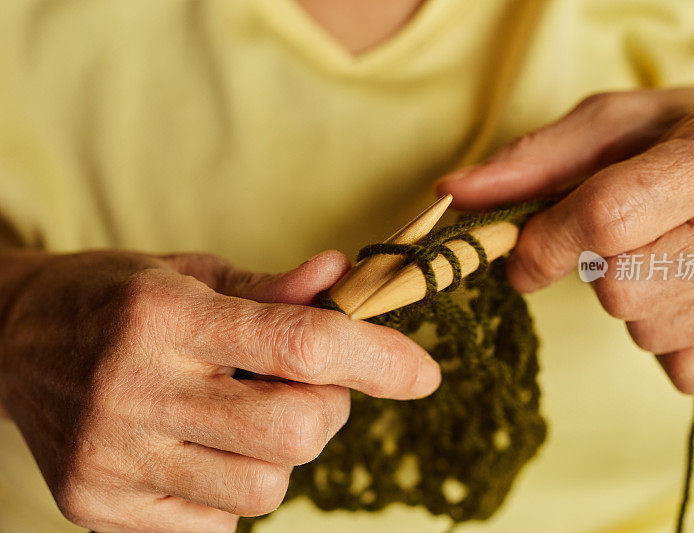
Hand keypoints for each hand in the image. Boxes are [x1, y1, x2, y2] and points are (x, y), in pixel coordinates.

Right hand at [0, 250, 439, 531]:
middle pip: (295, 430)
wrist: (13, 341)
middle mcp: (136, 386)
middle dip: (329, 411)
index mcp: (167, 314)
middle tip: (307, 385)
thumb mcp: (193, 272)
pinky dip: (234, 491)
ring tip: (246, 417)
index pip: (301, 342)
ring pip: (264, 490)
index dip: (377, 358)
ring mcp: (114, 455)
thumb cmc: (119, 298)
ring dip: (283, 455)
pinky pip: (217, 525)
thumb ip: (274, 289)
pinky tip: (203, 450)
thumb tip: (345, 278)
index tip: (423, 373)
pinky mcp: (97, 505)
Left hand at [438, 87, 693, 393]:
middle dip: (598, 267)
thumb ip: (538, 158)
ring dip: (633, 300)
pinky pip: (677, 368)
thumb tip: (454, 194)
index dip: (545, 241)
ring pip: (643, 331)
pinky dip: (669, 338)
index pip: (605, 216)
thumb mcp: (625, 128)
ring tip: (676, 257)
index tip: (523, 249)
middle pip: (617, 286)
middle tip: (631, 236)